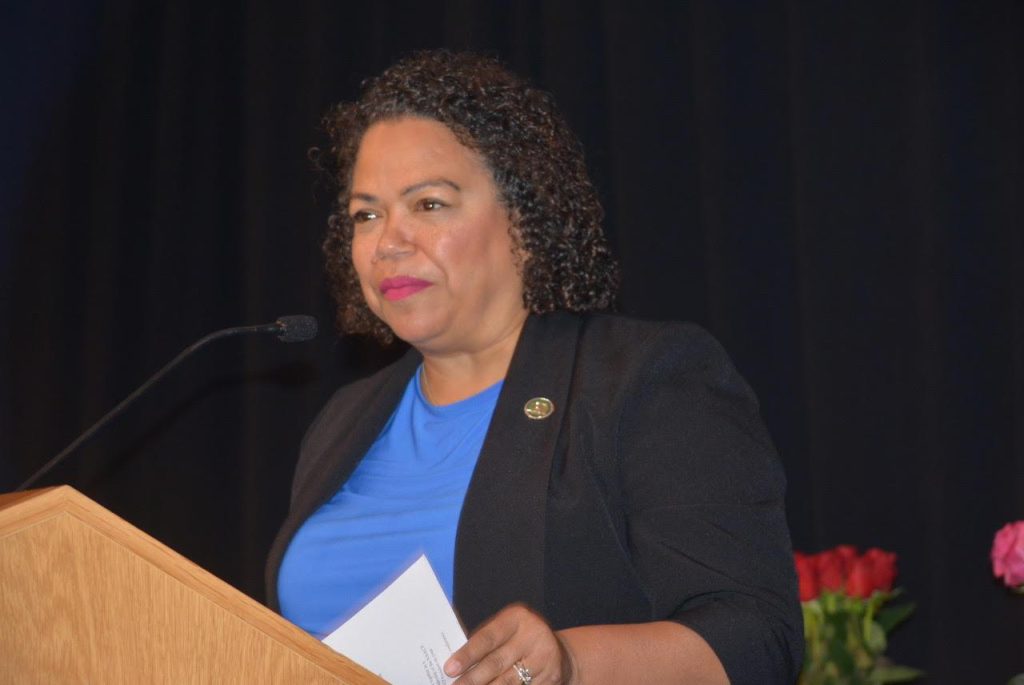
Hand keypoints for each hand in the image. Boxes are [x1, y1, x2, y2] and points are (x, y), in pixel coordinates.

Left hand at [445, 604, 575, 684]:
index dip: (467, 654)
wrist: (557, 651)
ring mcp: (544, 658)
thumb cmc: (519, 640)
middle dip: (473, 679)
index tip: (450, 669)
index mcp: (517, 618)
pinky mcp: (551, 678)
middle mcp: (533, 635)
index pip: (487, 638)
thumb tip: (456, 664)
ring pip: (509, 681)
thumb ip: (485, 643)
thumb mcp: (505, 631)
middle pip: (497, 662)